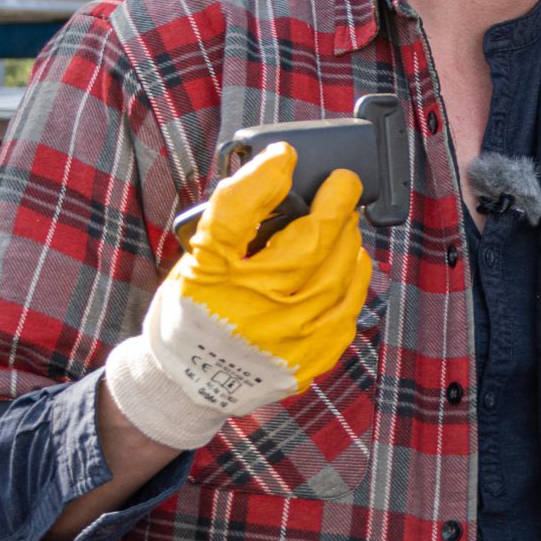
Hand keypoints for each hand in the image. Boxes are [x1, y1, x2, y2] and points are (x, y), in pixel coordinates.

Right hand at [105, 142, 373, 448]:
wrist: (186, 384)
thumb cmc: (192, 315)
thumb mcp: (196, 260)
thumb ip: (233, 216)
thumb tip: (278, 170)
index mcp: (217, 279)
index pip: (240, 212)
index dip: (268, 176)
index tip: (286, 156)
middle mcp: (255, 310)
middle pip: (313, 242)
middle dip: (335, 207)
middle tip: (340, 187)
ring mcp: (289, 339)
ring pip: (341, 275)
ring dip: (349, 241)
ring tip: (344, 223)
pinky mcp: (310, 360)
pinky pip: (348, 311)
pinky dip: (354, 281)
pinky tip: (349, 264)